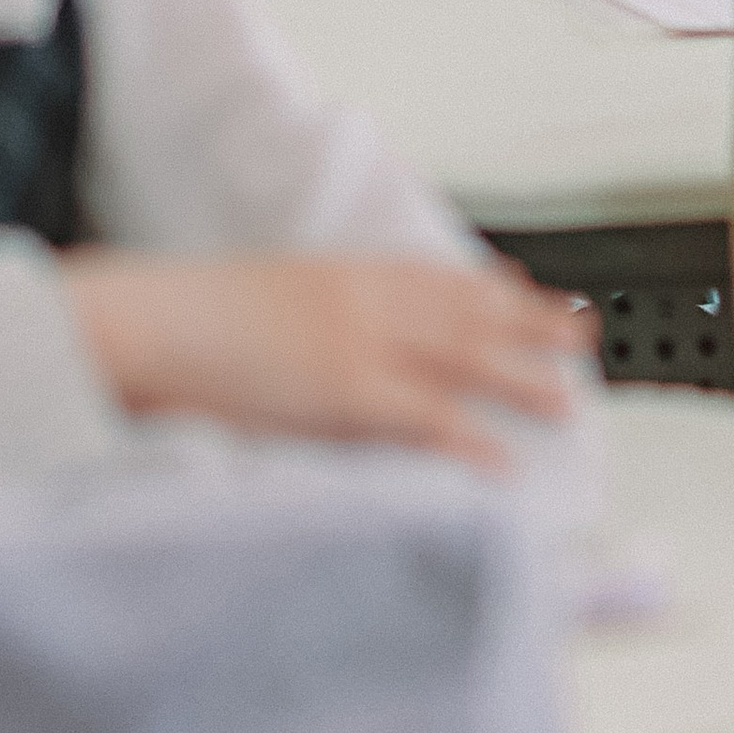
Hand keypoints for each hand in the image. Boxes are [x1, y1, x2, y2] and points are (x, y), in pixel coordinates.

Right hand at [64, 251, 592, 464]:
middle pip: (466, 312)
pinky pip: (425, 418)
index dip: (487, 285)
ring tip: (568, 394)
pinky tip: (501, 460)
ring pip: (463, 357)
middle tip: (580, 333)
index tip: (525, 287)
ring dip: (521, 374)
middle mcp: (363, 299)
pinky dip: (468, 439)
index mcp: (341, 272)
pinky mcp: (346, 393)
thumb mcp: (265, 295)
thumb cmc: (193, 317)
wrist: (153, 321)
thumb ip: (313, 310)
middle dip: (529, 323)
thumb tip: (335, 335)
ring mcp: (359, 344)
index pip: (433, 275)